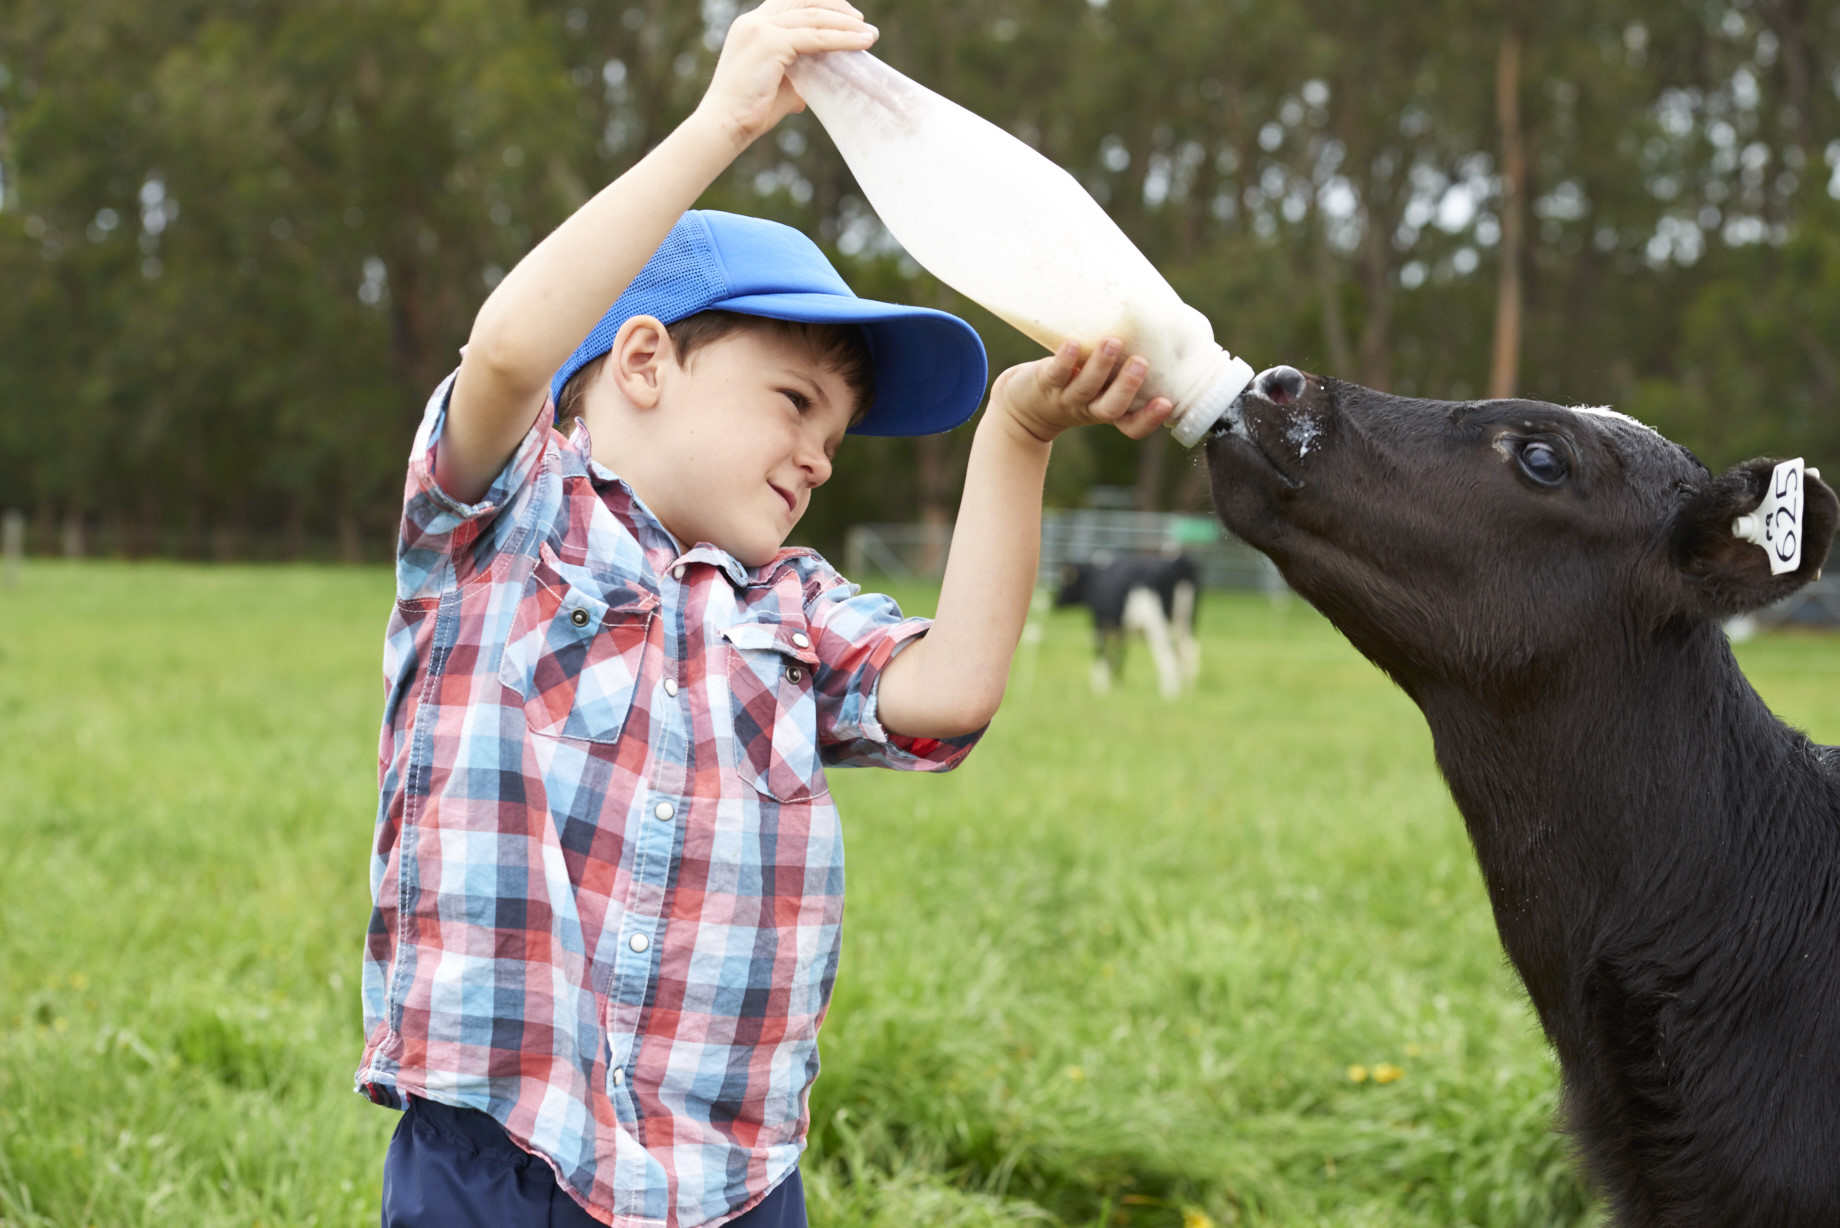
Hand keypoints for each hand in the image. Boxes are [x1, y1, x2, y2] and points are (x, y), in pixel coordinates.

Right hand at [694, 0, 877, 149]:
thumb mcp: (776, 86)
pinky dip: (842, 39)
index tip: (846, 16)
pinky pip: (815, 38)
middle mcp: (754, 21)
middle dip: (837, 9)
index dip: (821, 6)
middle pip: (805, 2)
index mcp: (752, 26)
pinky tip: (861, 43)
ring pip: (814, 18)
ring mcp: (761, 29)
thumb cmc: (748, 112)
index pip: (791, 4)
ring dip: (846, 24)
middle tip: (862, 23)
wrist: (724, 125)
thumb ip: (797, 77)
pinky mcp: (771, 43)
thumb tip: (819, 85)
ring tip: (870, 35)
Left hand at [988, 339, 1174, 443]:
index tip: (1167, 402)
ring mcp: (1066, 397)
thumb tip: (1162, 325)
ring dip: (1100, 365)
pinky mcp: (1044, 382)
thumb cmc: (1072, 385)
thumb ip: (1122, 365)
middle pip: (1111, 406)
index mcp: (1107, 410)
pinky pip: (1055, 373)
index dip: (1149, 418)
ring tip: (1113, 342)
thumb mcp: (1099, 384)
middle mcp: (1088, 408)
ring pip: (1085, 386)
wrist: (1022, 405)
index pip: (1132, 425)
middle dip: (1127, 386)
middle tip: (1142, 362)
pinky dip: (1065, 359)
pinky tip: (1073, 343)